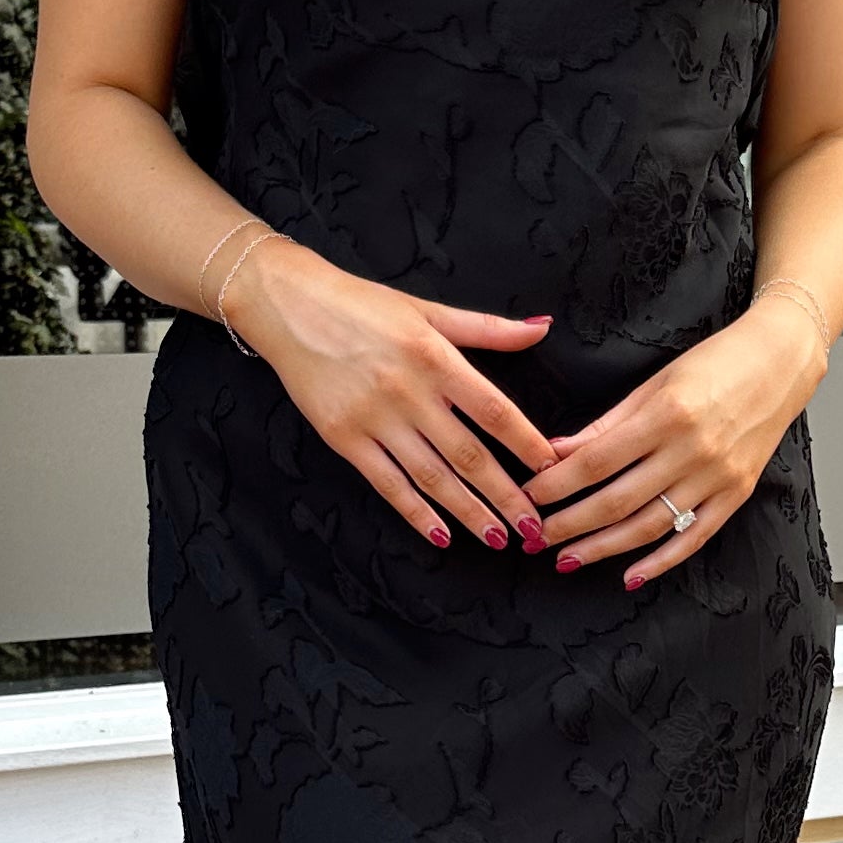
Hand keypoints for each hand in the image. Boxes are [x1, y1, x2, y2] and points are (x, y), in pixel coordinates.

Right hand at [233, 240, 558, 551]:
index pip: (494, 410)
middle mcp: (408, 392)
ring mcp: (374, 419)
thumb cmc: (361, 304)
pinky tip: (440, 535)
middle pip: (468, 454)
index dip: (527, 443)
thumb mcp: (428, 309)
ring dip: (468, 512)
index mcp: (435, 357)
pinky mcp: (344, 438)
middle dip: (506, 496)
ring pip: (432, 477)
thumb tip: (543, 326)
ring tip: (497, 538)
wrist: (289, 306)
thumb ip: (488, 328)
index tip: (553, 471)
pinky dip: (415, 513)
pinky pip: (387, 484)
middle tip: (534, 528)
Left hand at [525, 303, 824, 589]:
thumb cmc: (714, 364)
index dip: (558, 484)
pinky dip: (661, 562)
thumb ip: (605, 424)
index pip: (597, 461)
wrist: (779, 363)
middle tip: (536, 538)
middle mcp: (693, 450)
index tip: (529, 496)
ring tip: (567, 559)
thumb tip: (556, 451)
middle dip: (570, 524)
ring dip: (603, 548)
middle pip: (618, 500)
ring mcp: (717, 477)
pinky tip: (630, 576)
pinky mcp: (736, 494)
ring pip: (650, 526)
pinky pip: (693, 538)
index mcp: (667, 415)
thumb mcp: (654, 383)